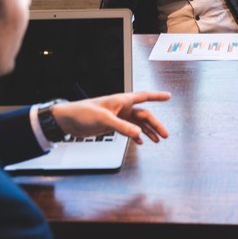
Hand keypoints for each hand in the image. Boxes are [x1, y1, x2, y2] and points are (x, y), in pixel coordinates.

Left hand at [53, 91, 170, 144]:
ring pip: (138, 124)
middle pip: (144, 115)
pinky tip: (141, 142)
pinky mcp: (112, 125)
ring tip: (158, 140)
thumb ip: (123, 127)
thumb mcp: (105, 120)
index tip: (168, 96)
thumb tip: (139, 134)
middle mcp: (122, 108)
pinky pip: (129, 130)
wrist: (68, 120)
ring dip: (147, 132)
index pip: (144, 96)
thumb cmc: (84, 113)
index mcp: (122, 101)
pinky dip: (136, 136)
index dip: (157, 97)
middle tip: (165, 134)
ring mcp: (118, 117)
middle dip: (155, 124)